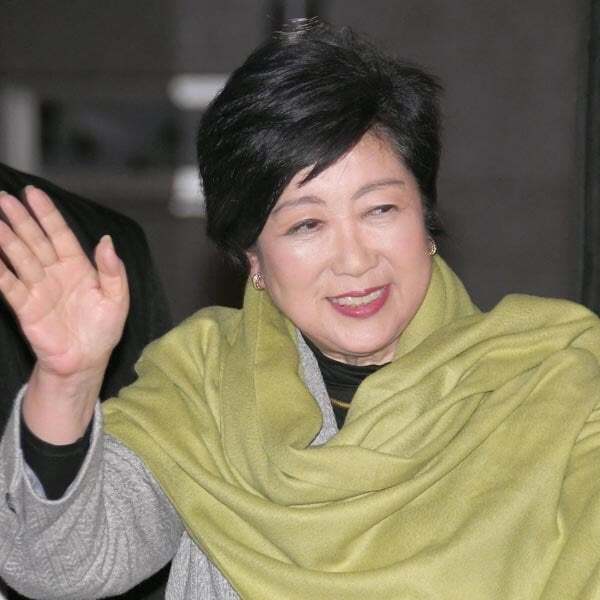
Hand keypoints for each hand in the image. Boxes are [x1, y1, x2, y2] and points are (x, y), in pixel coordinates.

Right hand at [0, 186, 128, 379]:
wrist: (86, 361)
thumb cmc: (103, 330)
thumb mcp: (117, 298)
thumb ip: (113, 270)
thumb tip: (107, 241)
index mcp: (78, 267)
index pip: (60, 234)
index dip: (47, 214)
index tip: (33, 193)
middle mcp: (55, 273)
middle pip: (35, 240)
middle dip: (20, 219)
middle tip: (3, 198)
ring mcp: (38, 288)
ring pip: (19, 257)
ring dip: (5, 239)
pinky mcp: (26, 307)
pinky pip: (9, 285)